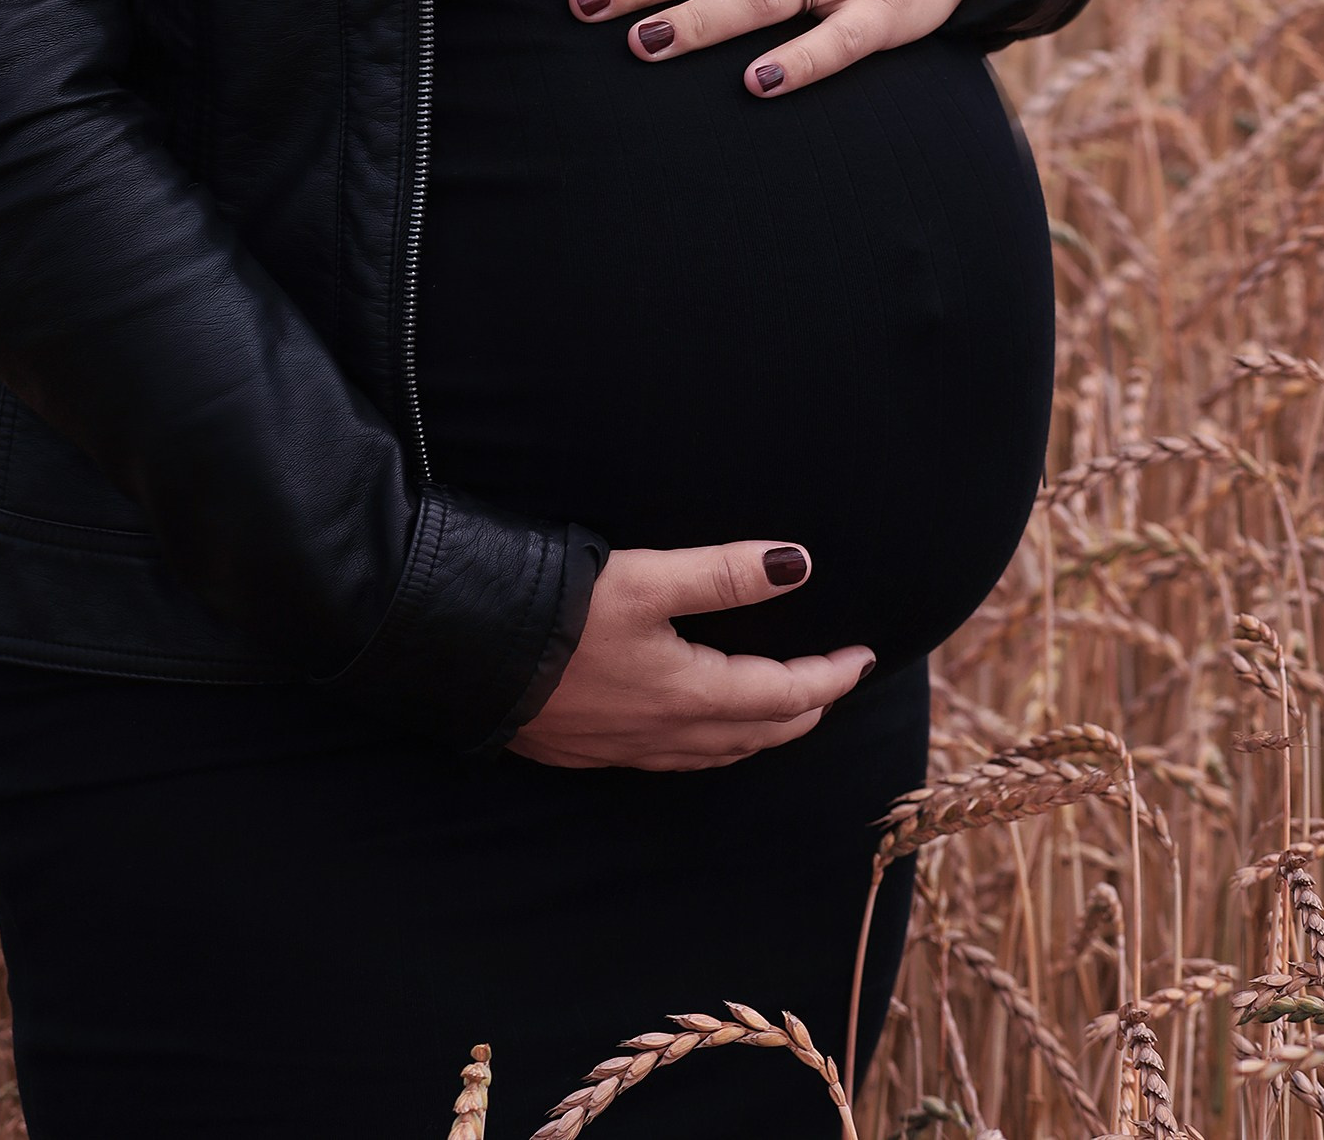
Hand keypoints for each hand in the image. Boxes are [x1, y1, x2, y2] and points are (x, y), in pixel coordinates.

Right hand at [510, 540, 873, 770]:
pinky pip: (675, 758)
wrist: (460, 652)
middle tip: (834, 681)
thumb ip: (723, 573)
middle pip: (758, 734)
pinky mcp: (588, 749)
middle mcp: (664, 733)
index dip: (830, 678)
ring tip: (782, 707)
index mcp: (687, 693)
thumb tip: (799, 564)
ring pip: (717, 753)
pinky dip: (711, 744)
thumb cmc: (555, 610)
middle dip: (804, 709)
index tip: (864, 659)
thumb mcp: (646, 579)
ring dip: (760, 732)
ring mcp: (625, 749)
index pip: (783, 695)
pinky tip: (698, 728)